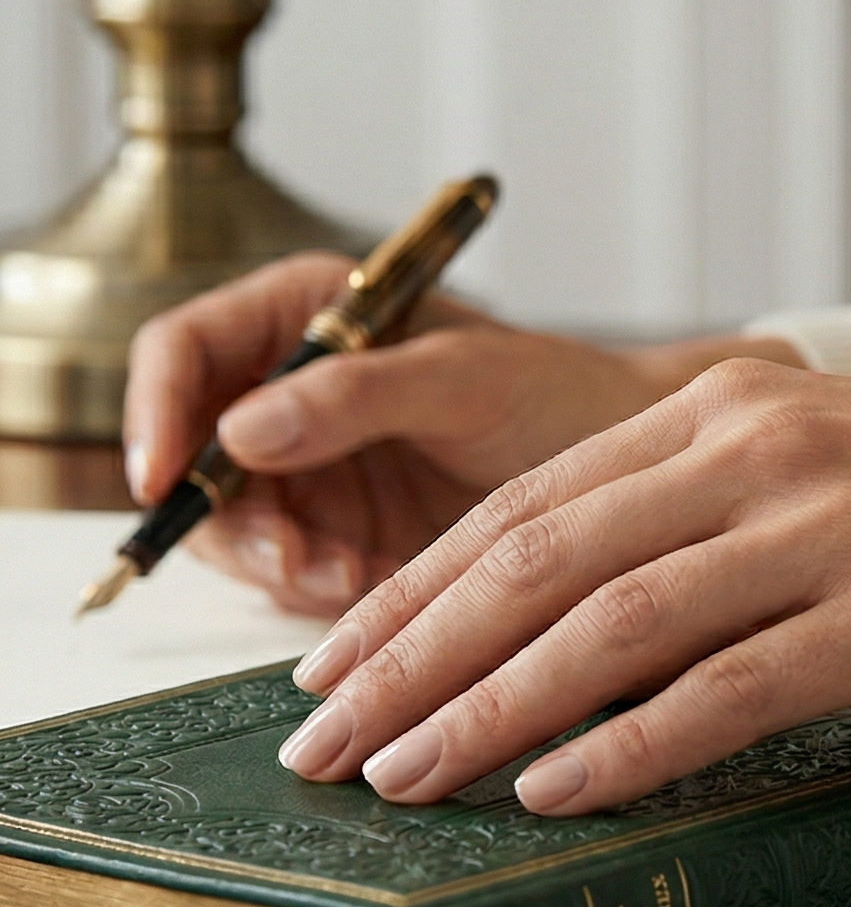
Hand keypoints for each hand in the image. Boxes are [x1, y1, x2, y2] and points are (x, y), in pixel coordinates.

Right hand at [123, 251, 803, 615]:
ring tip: (347, 579)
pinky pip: (282, 566)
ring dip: (273, 559)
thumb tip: (240, 425)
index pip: (184, 350)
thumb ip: (361, 391)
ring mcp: (311, 465)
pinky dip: (308, 587)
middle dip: (227, 513)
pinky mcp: (338, 531)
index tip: (159, 479)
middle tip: (294, 559)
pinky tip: (366, 591)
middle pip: (187, 450)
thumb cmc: (567, 397)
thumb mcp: (471, 380)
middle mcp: (294, 387)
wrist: (641, 475)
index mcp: (311, 315)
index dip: (153, 410)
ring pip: (231, 520)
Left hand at [275, 360, 850, 814]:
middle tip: (312, 740)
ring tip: (394, 781)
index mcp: (744, 405)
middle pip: (536, 556)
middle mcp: (766, 448)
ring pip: (605, 623)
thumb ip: (739, 509)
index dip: (414, 587)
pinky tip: (551, 796)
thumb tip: (614, 616)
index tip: (336, 661)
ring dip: (482, 708)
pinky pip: (724, 688)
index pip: (532, 500)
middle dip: (405, 653)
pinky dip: (624, 746)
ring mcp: (828, 528)